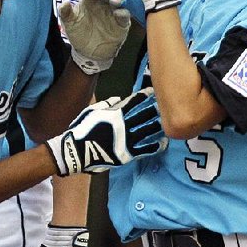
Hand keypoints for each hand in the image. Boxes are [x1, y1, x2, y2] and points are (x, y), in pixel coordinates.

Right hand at [45, 88, 166, 175]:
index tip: (153, 92)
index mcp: (115, 113)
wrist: (77, 151)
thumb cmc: (82, 129)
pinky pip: (146, 149)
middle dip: (156, 108)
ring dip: (159, 125)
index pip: (135, 102)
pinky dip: (155, 145)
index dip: (145, 96)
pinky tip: (163, 142)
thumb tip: (120, 99)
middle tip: (166, 104)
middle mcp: (124, 125)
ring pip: (149, 131)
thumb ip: (107, 104)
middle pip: (145, 114)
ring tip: (168, 121)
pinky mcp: (128, 154)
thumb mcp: (92, 111)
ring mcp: (127, 140)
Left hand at [58, 0, 129, 74]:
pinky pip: (125, 15)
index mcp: (90, 0)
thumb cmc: (78, 33)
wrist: (87, 52)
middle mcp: (102, 3)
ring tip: (114, 1)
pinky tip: (118, 14)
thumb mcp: (69, 23)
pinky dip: (123, 13)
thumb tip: (64, 3)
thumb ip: (66, 13)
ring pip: (119, 0)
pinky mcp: (121, 23)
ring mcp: (112, 12)